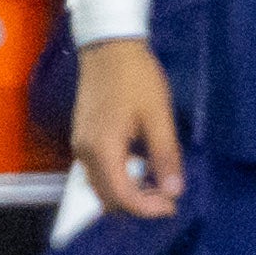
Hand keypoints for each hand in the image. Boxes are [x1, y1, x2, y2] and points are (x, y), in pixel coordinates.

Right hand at [70, 39, 183, 217]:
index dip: (147, 208)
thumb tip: (175, 190)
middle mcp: (85, 152)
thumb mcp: (158, 116)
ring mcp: (81, 145)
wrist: (108, 46)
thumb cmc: (136, 78)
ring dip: (128, 194)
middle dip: (138, 205)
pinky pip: (99, 171)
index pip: (121, 196)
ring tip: (159, 187)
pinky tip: (142, 172)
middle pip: (107, 197)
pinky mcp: (84, 137)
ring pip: (101, 186)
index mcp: (102, 149)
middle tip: (169, 198)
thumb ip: (165, 155)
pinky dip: (120, 180)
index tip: (172, 206)